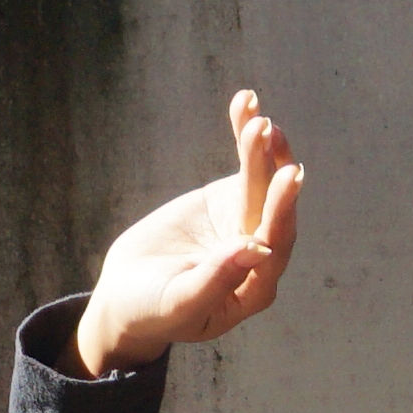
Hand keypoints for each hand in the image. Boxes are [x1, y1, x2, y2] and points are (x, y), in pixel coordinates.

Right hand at [74, 89, 303, 374]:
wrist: (127, 295)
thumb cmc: (153, 310)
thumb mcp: (180, 302)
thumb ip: (217, 280)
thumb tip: (257, 249)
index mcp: (254, 290)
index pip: (275, 251)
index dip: (280, 216)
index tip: (285, 180)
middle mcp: (260, 256)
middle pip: (272, 211)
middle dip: (273, 174)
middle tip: (271, 135)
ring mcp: (246, 223)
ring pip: (260, 183)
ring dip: (259, 148)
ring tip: (256, 115)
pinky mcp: (229, 199)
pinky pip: (243, 164)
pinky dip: (243, 134)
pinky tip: (246, 102)